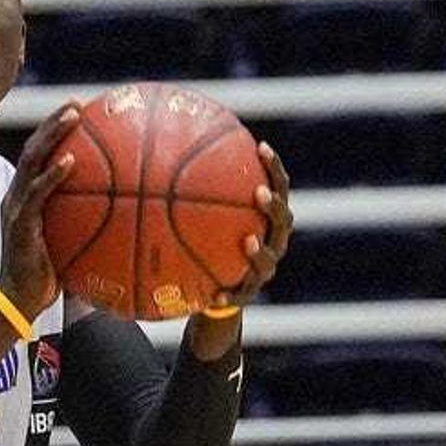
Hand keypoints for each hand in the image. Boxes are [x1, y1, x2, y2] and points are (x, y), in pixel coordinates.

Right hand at [0, 101, 79, 321]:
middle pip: (34, 147)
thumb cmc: (48, 277)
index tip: (80, 113)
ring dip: (53, 135)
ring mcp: (16, 208)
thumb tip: (128, 222)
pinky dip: (52, 175)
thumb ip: (88, 227)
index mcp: (27, 198)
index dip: (55, 132)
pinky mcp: (19, 224)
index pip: (39, 156)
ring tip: (74, 116)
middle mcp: (18, 196)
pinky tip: (71, 161)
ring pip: (31, 160)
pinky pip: (36, 194)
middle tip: (78, 104)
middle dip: (54, 122)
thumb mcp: (70, 246)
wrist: (21, 302)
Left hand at [208, 142, 293, 310]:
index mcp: (267, 219)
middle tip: (258, 193)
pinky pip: (239, 296)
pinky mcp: (248, 295)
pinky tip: (216, 298)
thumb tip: (162, 156)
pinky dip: (229, 296)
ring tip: (248, 241)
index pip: (277, 187)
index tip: (260, 147)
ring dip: (259, 251)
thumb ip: (194, 193)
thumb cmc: (211, 245)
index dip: (273, 168)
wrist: (218, 292)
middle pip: (283, 220)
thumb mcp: (204, 219)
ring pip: (268, 261)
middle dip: (273, 205)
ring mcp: (264, 270)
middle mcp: (274, 241)